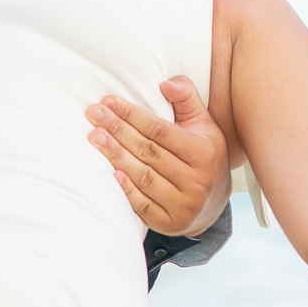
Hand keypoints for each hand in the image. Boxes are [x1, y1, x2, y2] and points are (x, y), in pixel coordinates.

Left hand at [86, 77, 228, 234]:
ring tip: (95, 138)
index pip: (161, 131)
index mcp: (204, 153)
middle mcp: (196, 180)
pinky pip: (143, 205)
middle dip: (118, 131)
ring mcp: (184, 205)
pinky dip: (126, 189)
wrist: (214, 204)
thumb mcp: (203, 125)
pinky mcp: (170, 223)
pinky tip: (111, 172)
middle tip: (93, 115)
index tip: (109, 102)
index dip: (133, 115)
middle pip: (149, 152)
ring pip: (144, 177)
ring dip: (116, 156)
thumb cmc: (203, 154)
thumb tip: (167, 83)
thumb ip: (187, 99)